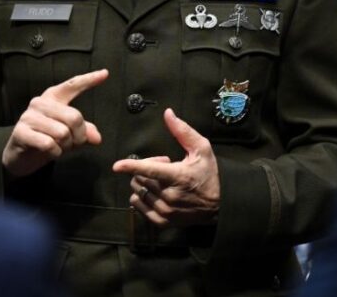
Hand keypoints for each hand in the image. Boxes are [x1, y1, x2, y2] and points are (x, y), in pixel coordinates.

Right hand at [2, 69, 106, 177]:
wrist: (20, 156)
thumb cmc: (46, 139)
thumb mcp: (68, 133)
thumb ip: (84, 131)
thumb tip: (97, 138)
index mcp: (53, 97)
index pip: (72, 85)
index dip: (89, 80)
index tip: (105, 73)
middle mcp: (40, 103)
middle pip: (74, 117)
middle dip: (79, 136)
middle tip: (73, 144)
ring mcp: (29, 116)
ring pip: (62, 132)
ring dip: (66, 146)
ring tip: (59, 147)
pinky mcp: (21, 132)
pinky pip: (49, 144)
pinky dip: (55, 153)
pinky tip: (51, 153)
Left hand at [111, 108, 219, 227]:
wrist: (220, 204)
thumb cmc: (209, 174)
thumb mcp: (201, 149)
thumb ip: (183, 131)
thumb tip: (168, 113)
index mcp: (179, 177)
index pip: (151, 171)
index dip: (132, 167)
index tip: (117, 166)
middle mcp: (170, 196)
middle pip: (141, 179)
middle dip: (147, 168)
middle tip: (163, 166)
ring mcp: (166, 211)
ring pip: (138, 192)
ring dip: (144, 183)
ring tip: (161, 181)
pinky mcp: (163, 221)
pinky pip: (139, 207)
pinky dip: (140, 198)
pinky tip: (152, 192)